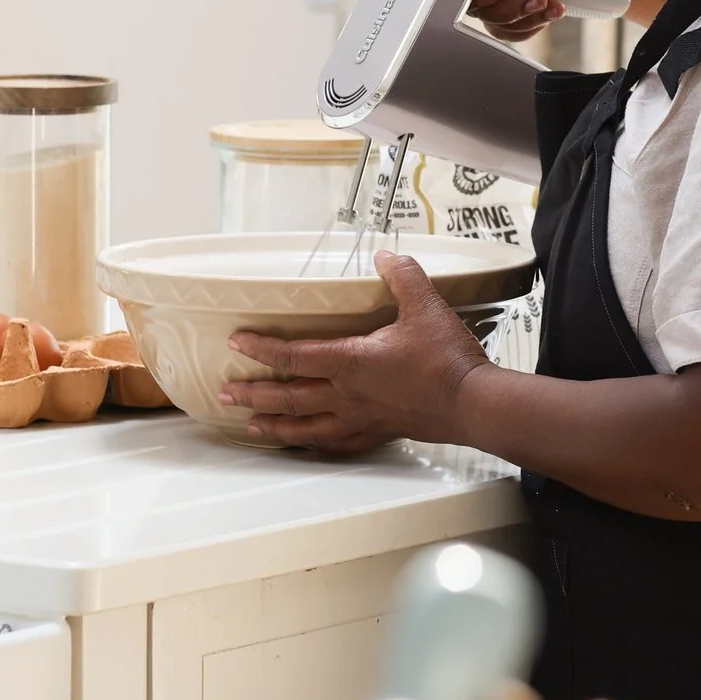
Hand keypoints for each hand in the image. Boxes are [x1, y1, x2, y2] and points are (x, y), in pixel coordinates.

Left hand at [221, 251, 494, 453]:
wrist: (473, 404)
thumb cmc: (447, 360)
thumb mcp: (425, 306)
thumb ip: (402, 276)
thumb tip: (385, 255)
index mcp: (351, 361)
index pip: (293, 355)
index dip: (261, 348)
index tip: (236, 342)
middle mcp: (347, 395)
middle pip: (288, 397)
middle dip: (254, 393)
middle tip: (227, 392)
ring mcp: (361, 419)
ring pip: (306, 427)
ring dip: (275, 426)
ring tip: (252, 426)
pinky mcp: (379, 433)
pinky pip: (337, 443)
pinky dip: (315, 444)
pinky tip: (308, 445)